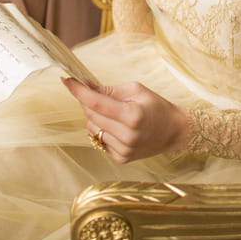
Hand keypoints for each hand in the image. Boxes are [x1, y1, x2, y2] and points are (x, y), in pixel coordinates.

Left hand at [63, 78, 189, 162]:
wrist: (173, 131)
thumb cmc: (156, 106)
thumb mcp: (136, 90)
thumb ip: (110, 90)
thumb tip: (86, 87)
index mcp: (132, 116)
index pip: (96, 102)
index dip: (79, 91)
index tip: (66, 80)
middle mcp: (127, 136)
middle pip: (91, 114)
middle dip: (87, 101)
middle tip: (92, 91)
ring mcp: (123, 150)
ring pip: (92, 128)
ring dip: (95, 116)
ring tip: (112, 111)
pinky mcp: (121, 158)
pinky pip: (99, 140)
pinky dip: (103, 129)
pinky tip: (117, 126)